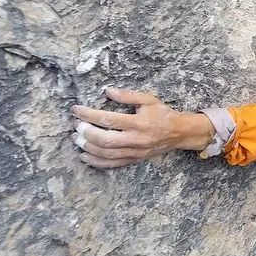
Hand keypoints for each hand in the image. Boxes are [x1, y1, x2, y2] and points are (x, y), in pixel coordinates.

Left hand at [71, 87, 213, 168]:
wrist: (179, 133)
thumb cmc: (162, 114)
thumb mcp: (148, 99)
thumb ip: (127, 95)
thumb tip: (107, 91)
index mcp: (138, 122)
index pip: (108, 119)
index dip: (88, 115)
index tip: (76, 110)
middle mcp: (136, 139)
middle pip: (104, 139)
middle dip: (86, 132)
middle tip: (75, 125)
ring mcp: (135, 152)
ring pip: (106, 154)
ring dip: (87, 147)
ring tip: (76, 139)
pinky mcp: (134, 159)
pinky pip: (113, 164)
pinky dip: (96, 162)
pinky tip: (84, 156)